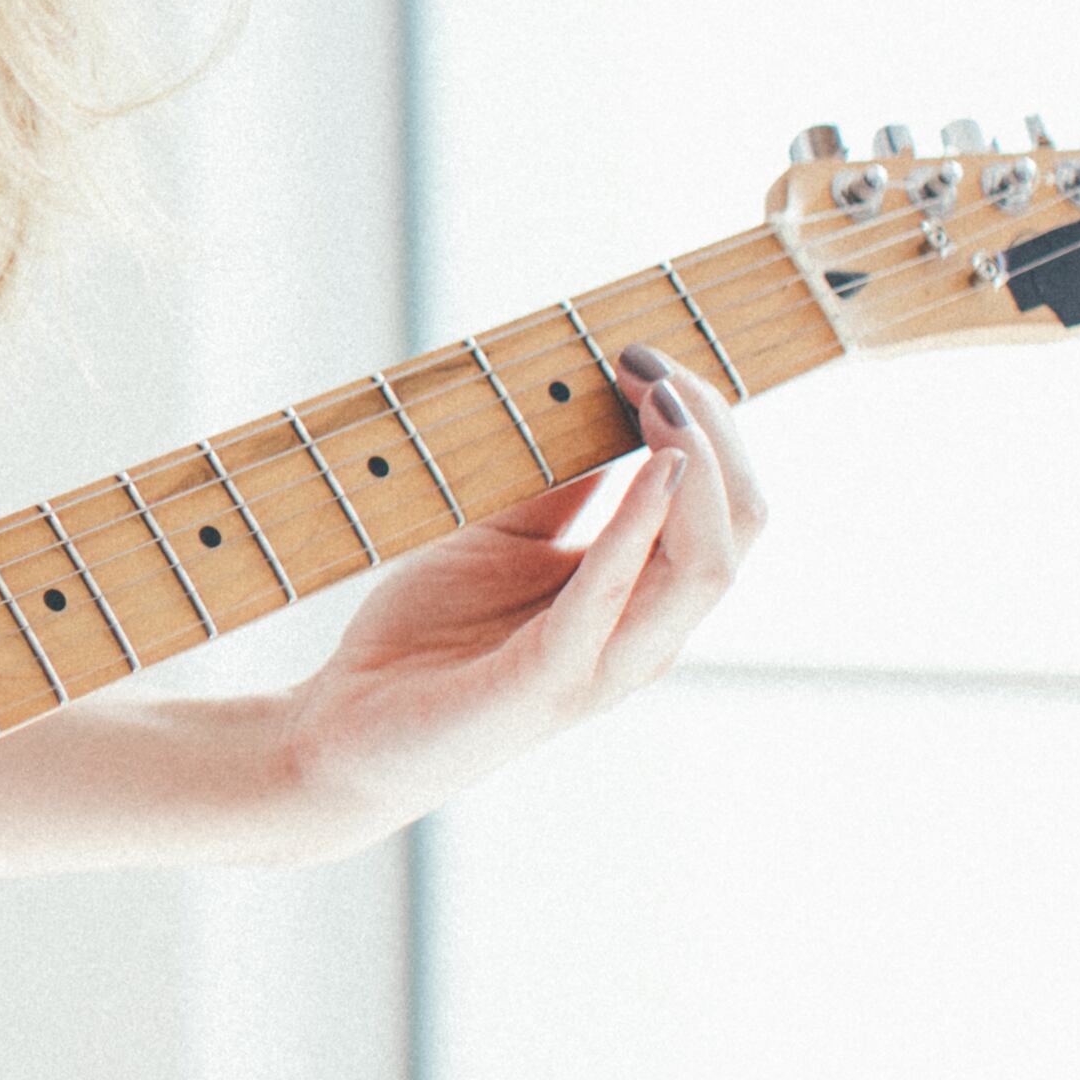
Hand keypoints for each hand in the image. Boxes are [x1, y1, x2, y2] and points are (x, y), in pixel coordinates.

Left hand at [264, 347, 770, 859]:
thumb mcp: (502, 533)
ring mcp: (603, 667)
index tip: (645, 352)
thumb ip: (560, 483)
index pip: (724, 505)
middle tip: (653, 360)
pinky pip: (613, 601)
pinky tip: (649, 470)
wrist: (343, 726)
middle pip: (736, 527)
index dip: (707, 423)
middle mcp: (644, 637)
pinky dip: (638, 528)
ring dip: (694, 468)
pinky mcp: (547, 685)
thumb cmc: (425, 633)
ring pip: (705, 567)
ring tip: (658, 396)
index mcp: (641, 599)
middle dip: (713, 431)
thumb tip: (596, 391)